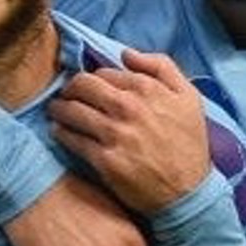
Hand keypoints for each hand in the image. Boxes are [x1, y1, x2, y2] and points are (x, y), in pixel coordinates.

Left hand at [47, 49, 213, 217]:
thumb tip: (126, 54)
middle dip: (70, 88)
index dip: (93, 79)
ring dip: (59, 109)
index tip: (88, 87)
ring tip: (57, 111)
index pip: (103, 72)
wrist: (188, 191)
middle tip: (66, 95)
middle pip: (81, 85)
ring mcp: (115, 134)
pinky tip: (59, 131)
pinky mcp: (104, 159)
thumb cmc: (188, 143)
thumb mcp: (189, 97)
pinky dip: (60, 132)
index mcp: (148, 89)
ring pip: (71, 110)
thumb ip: (161, 67)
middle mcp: (129, 107)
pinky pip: (71, 139)